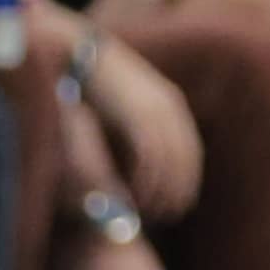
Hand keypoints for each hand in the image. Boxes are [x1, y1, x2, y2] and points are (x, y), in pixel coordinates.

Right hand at [84, 42, 204, 224]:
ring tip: (146, 211)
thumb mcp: (124, 105)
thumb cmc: (93, 83)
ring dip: (159, 191)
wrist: (79, 54)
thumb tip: (136, 158)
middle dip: (178, 191)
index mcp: (170, 104)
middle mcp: (169, 108)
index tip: (180, 203)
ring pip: (168, 163)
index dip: (187, 180)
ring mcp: (155, 111)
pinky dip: (144, 180)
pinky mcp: (137, 115)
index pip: (191, 151)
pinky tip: (134, 196)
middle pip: (185, 160)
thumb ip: (134, 128)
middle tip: (166, 215)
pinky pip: (149, 156)